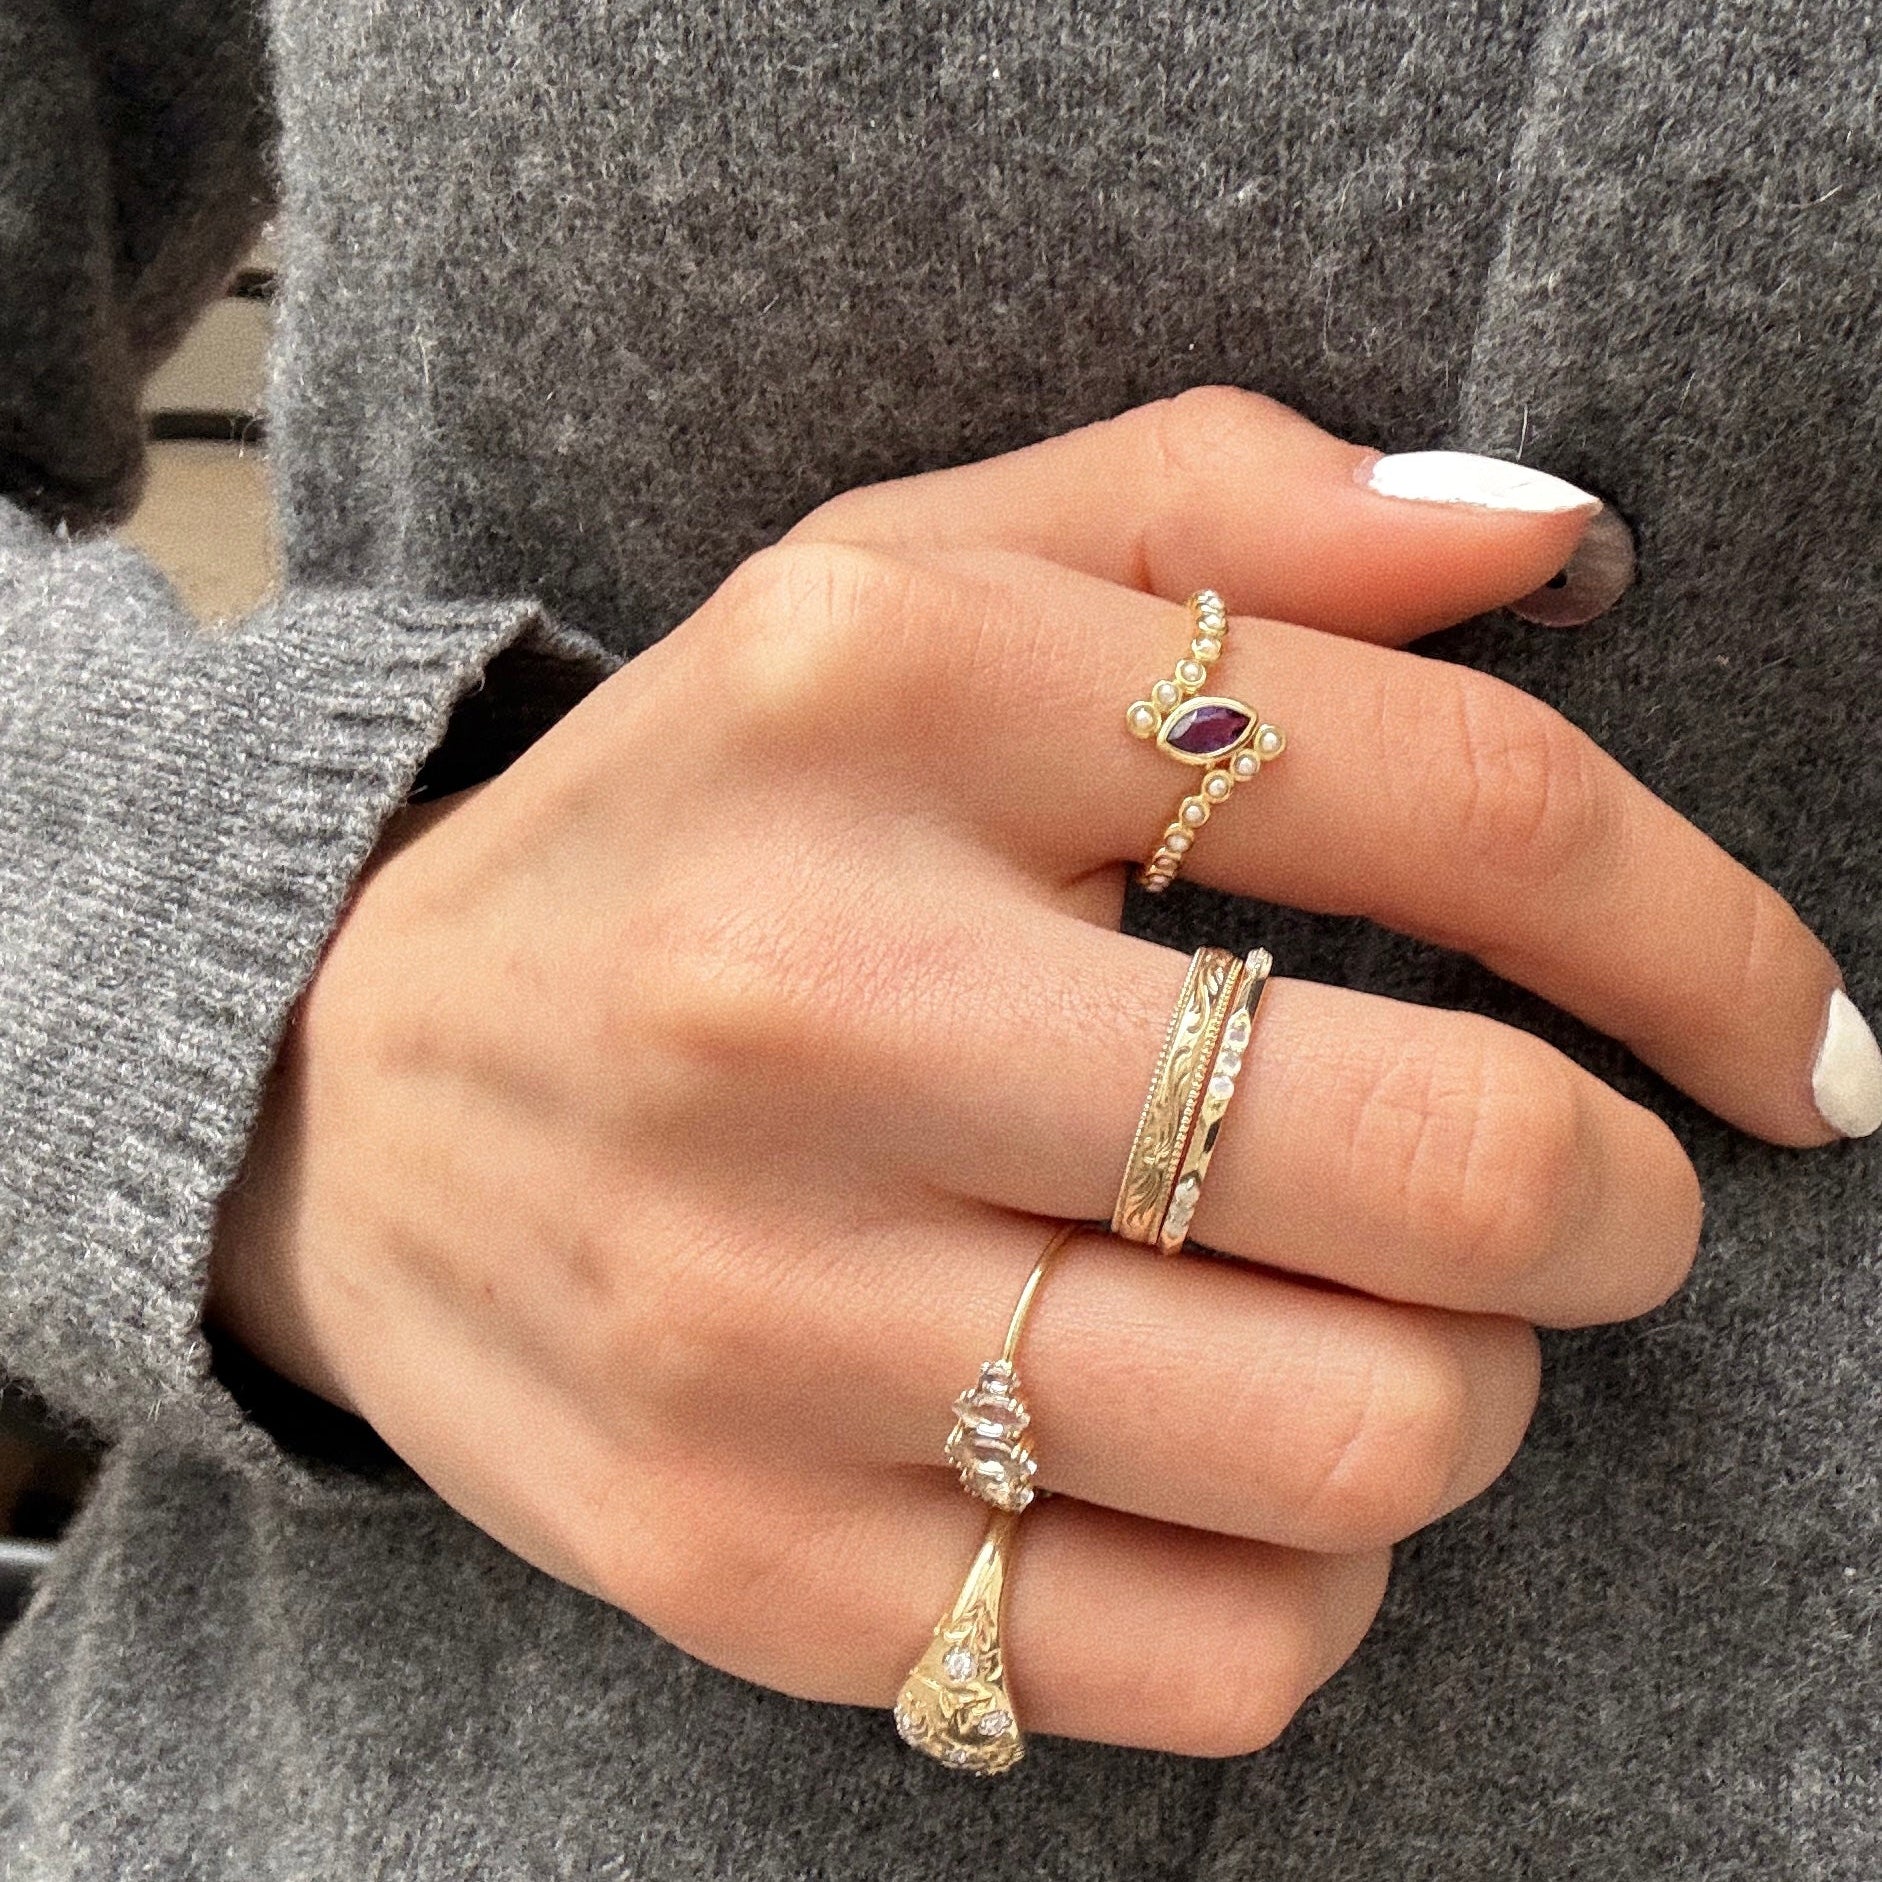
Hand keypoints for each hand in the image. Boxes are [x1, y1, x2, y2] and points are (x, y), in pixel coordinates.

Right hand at [210, 388, 1855, 1757]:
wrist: (349, 1098)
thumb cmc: (692, 824)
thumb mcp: (898, 579)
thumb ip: (1221, 505)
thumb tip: (1548, 546)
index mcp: (880, 698)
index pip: (1450, 800)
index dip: (1702, 929)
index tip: (1780, 1029)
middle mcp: (808, 1004)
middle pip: (1451, 1167)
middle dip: (1622, 1197)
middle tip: (1588, 1189)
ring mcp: (768, 1320)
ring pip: (1366, 1445)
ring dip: (1469, 1388)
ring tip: (1370, 1318)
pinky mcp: (751, 1560)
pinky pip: (1218, 1656)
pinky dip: (1310, 1572)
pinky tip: (1224, 1463)